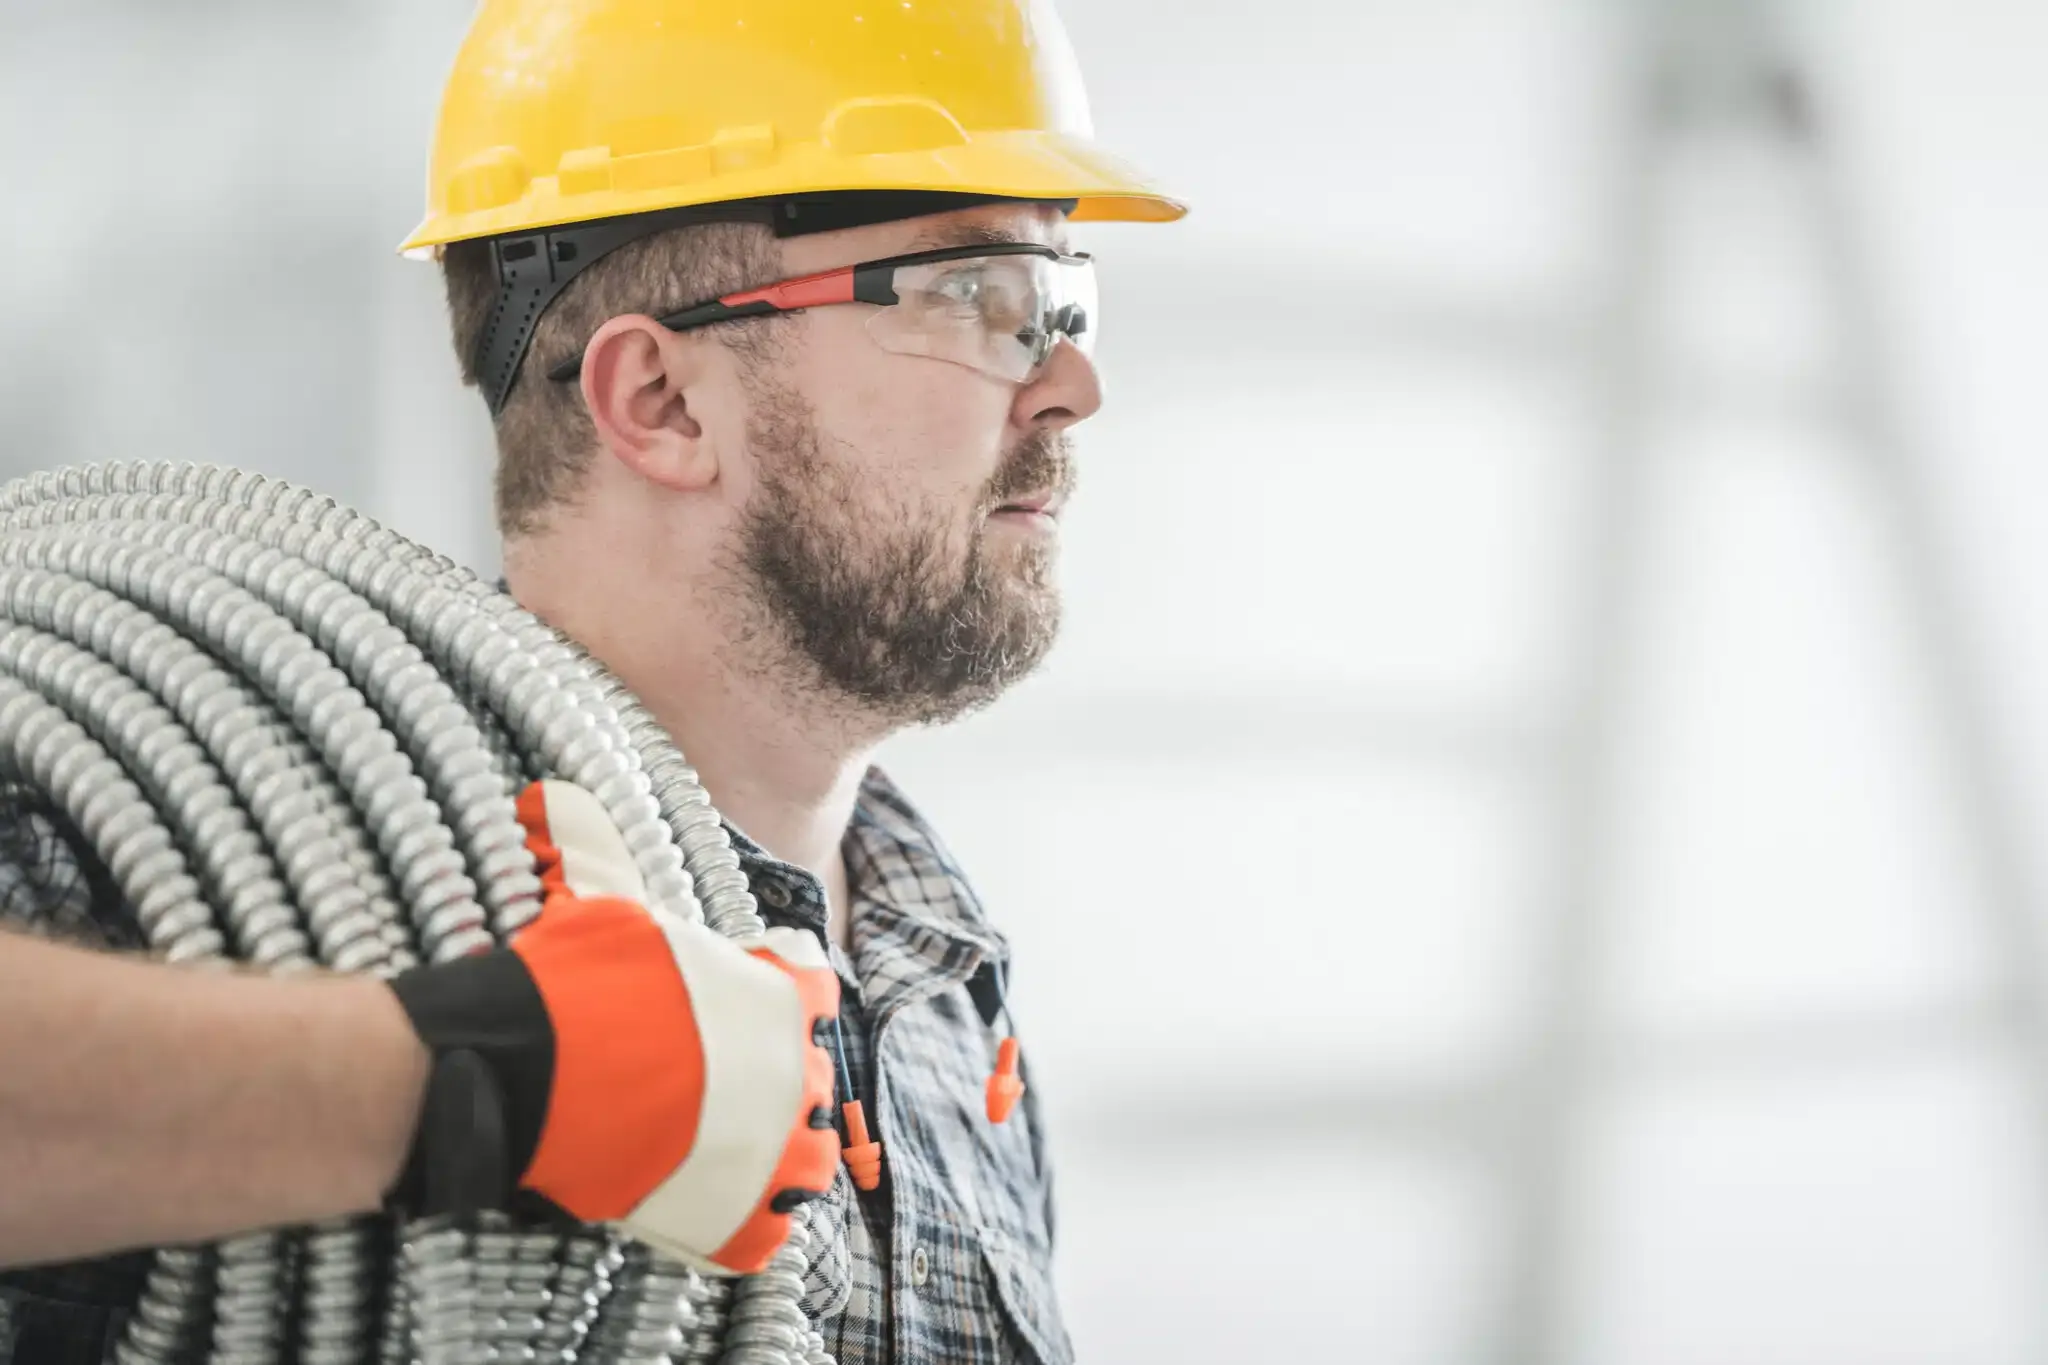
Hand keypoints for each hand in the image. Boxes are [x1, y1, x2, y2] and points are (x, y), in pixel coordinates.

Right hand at [388, 780, 839, 1275]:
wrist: (517, 1075)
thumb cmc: (566, 985)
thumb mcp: (592, 900)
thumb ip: (595, 847)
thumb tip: (550, 798)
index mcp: (784, 996)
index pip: (812, 990)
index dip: (775, 997)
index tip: (737, 1015)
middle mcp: (797, 1072)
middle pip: (809, 1077)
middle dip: (769, 1080)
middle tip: (711, 1089)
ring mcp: (776, 1153)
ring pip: (808, 1162)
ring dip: (772, 1157)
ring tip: (719, 1153)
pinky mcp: (744, 1221)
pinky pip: (769, 1233)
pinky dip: (744, 1224)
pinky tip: (706, 1208)